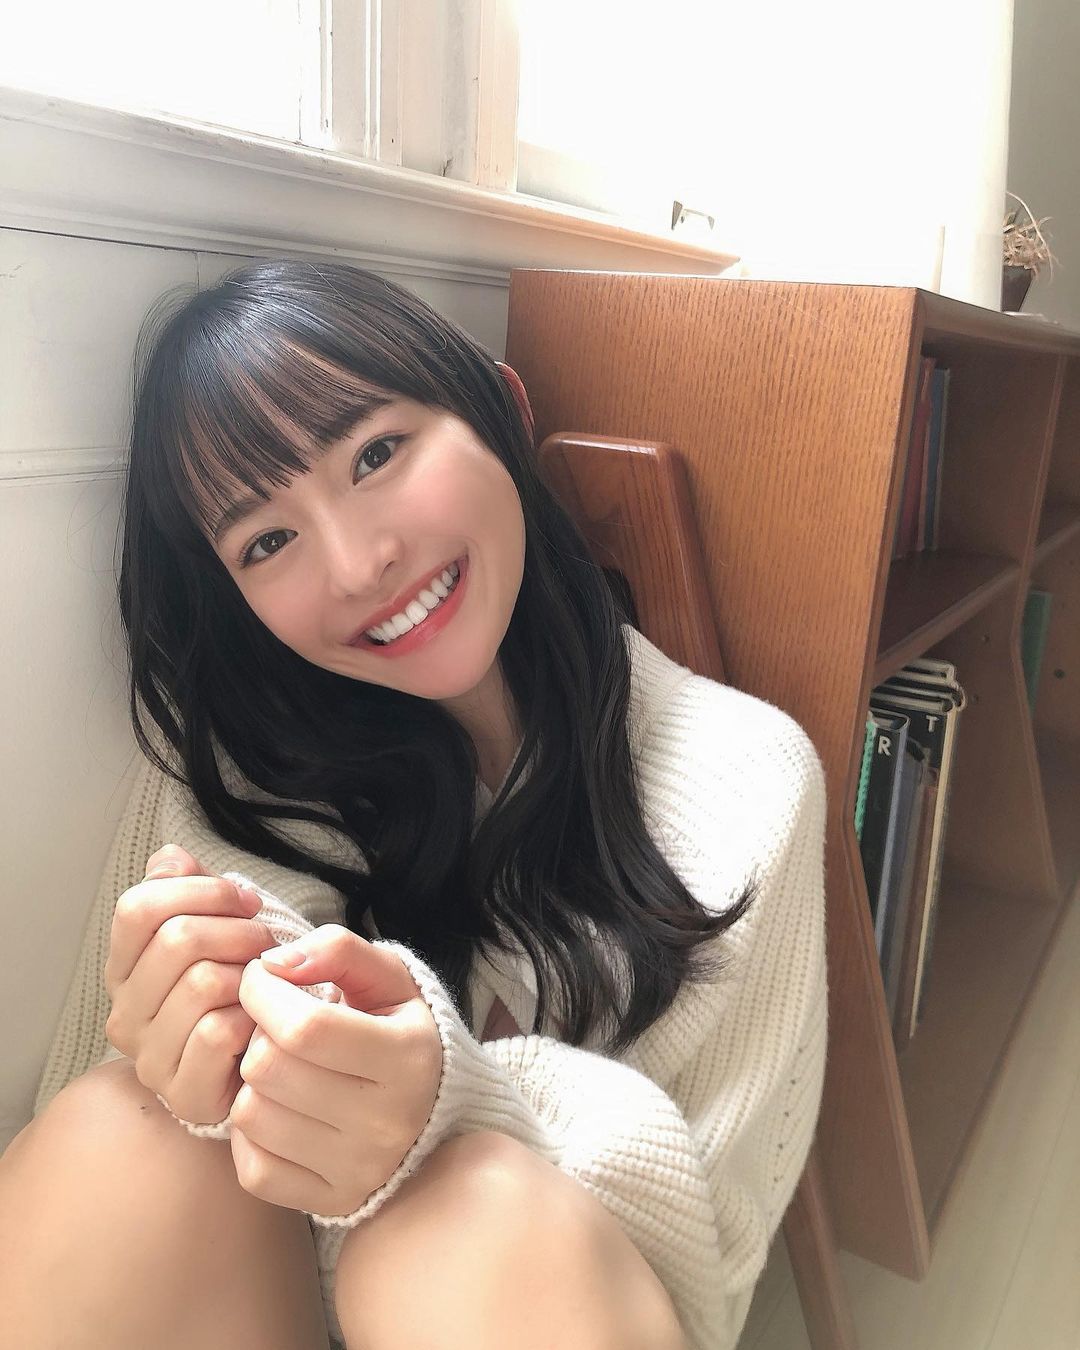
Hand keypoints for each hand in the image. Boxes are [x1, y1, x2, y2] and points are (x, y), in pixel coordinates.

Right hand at [104, 844, 278, 1126]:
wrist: (263, 1064)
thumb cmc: (241, 992)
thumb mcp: (216, 929)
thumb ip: (189, 888)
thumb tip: (172, 859)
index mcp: (124, 968)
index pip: (137, 907)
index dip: (202, 891)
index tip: (245, 901)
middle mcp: (125, 1014)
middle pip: (177, 939)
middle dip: (238, 930)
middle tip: (266, 942)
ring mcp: (151, 1059)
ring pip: (203, 983)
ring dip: (252, 974)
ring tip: (267, 982)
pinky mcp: (185, 1093)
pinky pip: (218, 1034)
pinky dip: (252, 1019)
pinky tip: (261, 1022)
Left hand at [228, 924, 442, 1218]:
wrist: (436, 1118)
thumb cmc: (402, 1033)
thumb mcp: (389, 978)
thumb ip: (338, 951)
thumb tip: (276, 963)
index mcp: (407, 1057)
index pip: (304, 1025)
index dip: (263, 993)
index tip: (261, 979)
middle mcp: (386, 1121)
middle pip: (268, 1069)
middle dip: (257, 1035)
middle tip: (275, 1026)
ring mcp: (358, 1169)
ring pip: (251, 1115)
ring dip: (252, 1084)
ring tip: (282, 1069)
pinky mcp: (330, 1202)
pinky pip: (252, 1167)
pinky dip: (251, 1136)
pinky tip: (280, 1111)